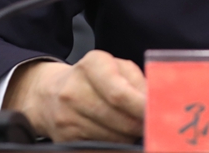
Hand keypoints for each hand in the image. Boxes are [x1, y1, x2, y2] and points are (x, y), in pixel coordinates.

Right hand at [2, 51, 145, 142]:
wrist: (49, 94)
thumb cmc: (93, 78)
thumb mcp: (116, 67)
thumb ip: (138, 81)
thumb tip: (157, 102)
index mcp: (91, 65)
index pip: (119, 93)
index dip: (141, 107)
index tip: (158, 114)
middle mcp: (74, 90)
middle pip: (117, 118)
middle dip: (140, 124)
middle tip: (154, 125)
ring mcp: (67, 116)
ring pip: (110, 136)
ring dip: (129, 135)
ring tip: (136, 128)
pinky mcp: (66, 137)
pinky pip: (99, 145)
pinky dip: (115, 144)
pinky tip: (121, 136)